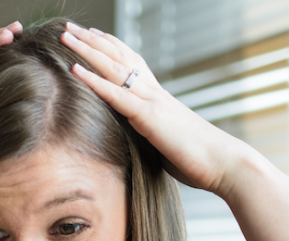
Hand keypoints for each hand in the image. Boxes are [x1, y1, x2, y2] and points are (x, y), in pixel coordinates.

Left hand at [61, 22, 247, 195]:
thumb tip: (138, 143)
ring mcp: (151, 102)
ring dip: (87, 51)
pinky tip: (74, 69)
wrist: (224, 164)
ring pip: (114, 68)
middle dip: (91, 41)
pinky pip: (116, 95)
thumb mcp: (166, 143)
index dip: (110, 47)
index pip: (131, 63)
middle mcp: (153, 92)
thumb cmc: (198, 160)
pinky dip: (94, 81)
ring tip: (65, 36)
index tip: (91, 35)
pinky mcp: (149, 118)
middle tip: (69, 28)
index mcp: (158, 98)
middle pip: (118, 58)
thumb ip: (150, 135)